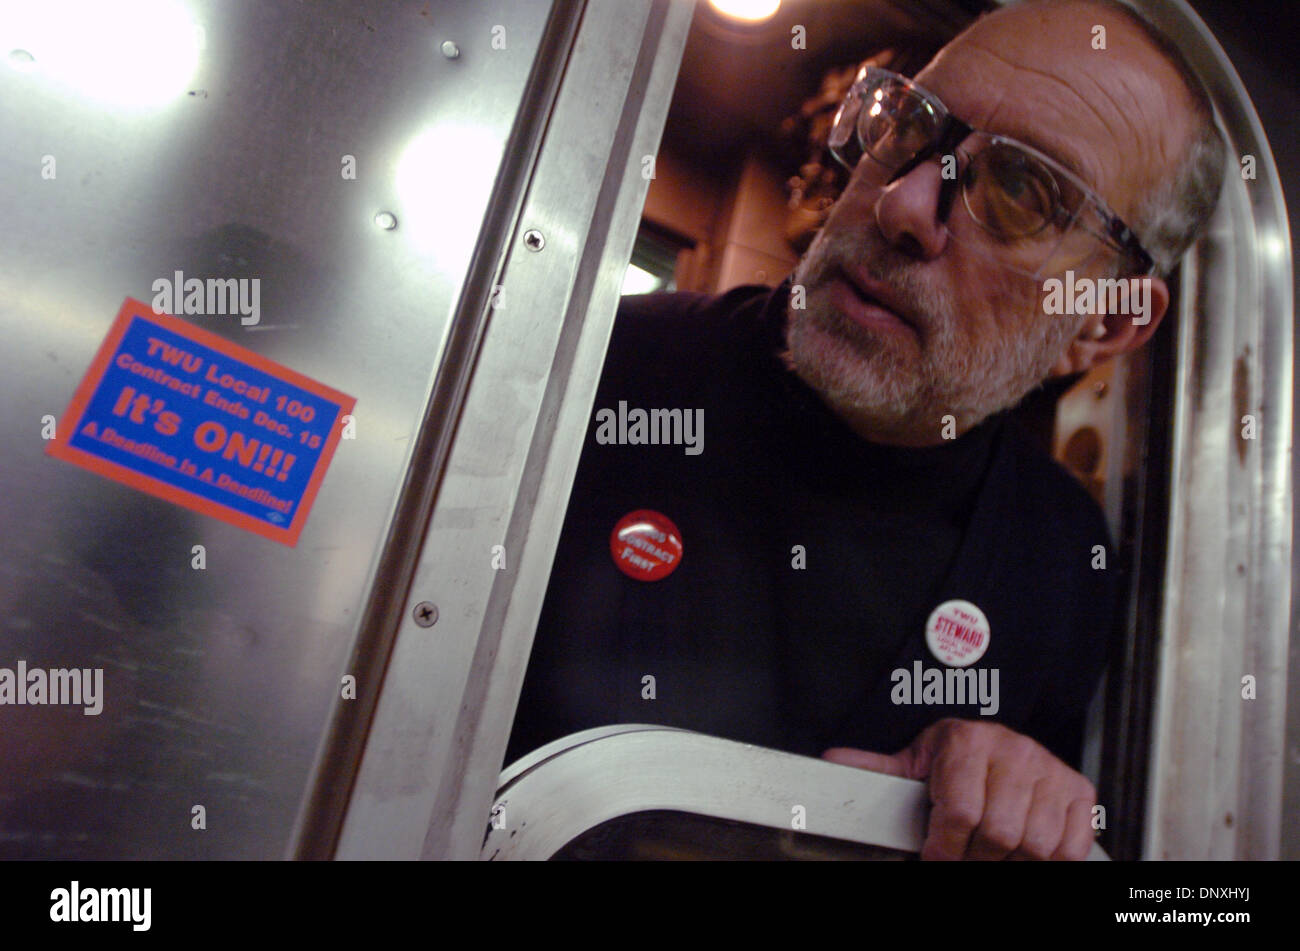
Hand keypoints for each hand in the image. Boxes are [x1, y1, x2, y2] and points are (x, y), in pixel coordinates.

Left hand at [823, 718, 1095, 860]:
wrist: (996, 739)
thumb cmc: (955, 754)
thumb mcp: (915, 759)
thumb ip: (878, 769)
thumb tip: (834, 762)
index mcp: (968, 742)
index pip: (960, 811)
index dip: (944, 846)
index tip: (934, 856)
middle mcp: (1014, 751)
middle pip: (998, 834)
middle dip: (975, 857)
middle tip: (963, 857)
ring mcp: (1050, 770)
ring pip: (1035, 844)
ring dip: (1010, 861)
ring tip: (990, 852)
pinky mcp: (1078, 790)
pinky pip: (1070, 845)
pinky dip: (1049, 858)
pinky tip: (1024, 849)